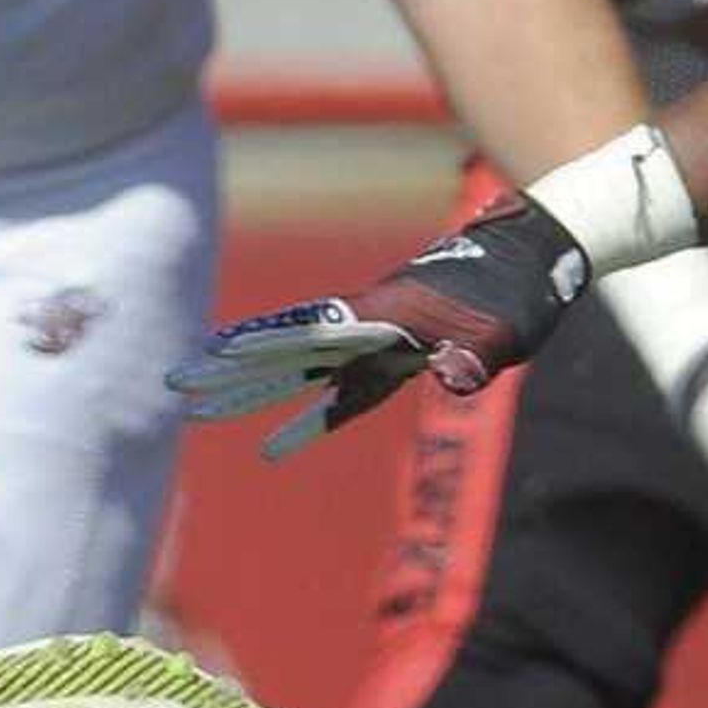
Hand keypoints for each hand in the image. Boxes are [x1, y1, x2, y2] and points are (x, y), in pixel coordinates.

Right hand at [168, 189, 591, 453]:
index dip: (268, 344)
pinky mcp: (389, 362)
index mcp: (385, 314)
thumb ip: (475, 356)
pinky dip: (305, 417)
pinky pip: (337, 394)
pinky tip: (275, 446)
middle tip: (177, 385)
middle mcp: (366, 328)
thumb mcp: (506, 329)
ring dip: (251, 391)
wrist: (530, 261)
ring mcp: (374, 345)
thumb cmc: (519, 293)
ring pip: (299, 372)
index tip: (220, 352)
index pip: (314, 332)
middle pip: (286, 352)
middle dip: (231, 371)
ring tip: (200, 407)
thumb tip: (453, 379)